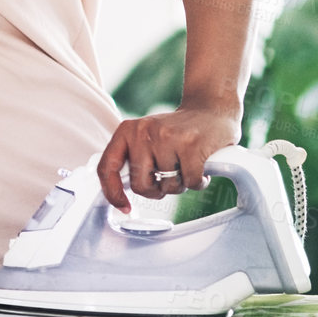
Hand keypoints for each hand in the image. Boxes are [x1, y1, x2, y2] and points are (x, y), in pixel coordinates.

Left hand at [97, 102, 242, 209]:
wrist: (210, 109)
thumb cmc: (177, 131)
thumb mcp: (146, 138)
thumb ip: (132, 159)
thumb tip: (117, 192)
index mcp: (127, 131)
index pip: (107, 167)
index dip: (112, 193)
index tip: (124, 207)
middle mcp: (143, 132)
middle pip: (140, 185)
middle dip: (156, 190)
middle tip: (167, 179)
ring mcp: (167, 137)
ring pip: (168, 186)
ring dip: (180, 184)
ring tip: (186, 166)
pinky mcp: (191, 145)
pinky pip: (191, 182)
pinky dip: (198, 182)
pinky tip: (202, 168)